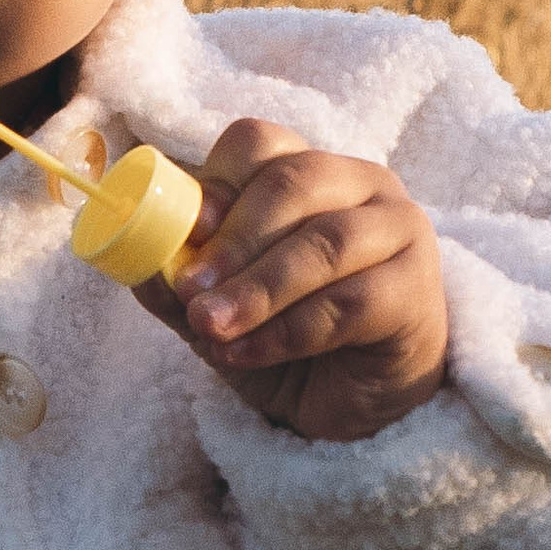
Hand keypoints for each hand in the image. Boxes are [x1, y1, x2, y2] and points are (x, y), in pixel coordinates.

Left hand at [147, 120, 450, 443]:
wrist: (352, 404)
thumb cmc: (288, 338)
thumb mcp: (222, 307)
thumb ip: (181, 282)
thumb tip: (133, 263)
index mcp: (309, 170)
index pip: (261, 144)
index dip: (218, 181)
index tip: (185, 232)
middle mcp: (362, 185)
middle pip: (294, 182)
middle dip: (234, 240)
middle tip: (191, 291)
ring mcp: (400, 231)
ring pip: (324, 243)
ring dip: (258, 288)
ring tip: (211, 327)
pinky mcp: (417, 290)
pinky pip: (349, 302)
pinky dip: (288, 330)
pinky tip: (248, 353)